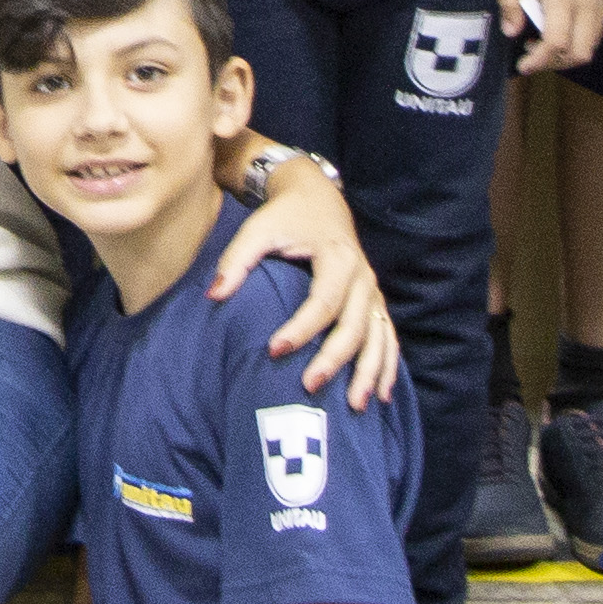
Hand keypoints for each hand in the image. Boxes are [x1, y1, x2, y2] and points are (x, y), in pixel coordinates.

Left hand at [220, 169, 403, 410]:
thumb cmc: (285, 217)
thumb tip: (214, 296)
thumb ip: (236, 260)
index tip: (274, 350)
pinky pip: (388, 337)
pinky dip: (387, 366)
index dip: (301, 328)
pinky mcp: (375, 302)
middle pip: (354, 325)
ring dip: (369, 371)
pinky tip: (382, 395)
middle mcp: (362, 276)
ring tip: (356, 405)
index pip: (322, 301)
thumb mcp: (257, 229)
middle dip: (334, 358)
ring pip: (379, 337)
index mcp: (337, 257)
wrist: (318, 198)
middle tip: (309, 387)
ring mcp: (372, 291)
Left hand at [502, 0, 602, 81]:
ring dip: (568, 53)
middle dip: (555, 63)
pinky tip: (564, 27)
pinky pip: (597, 30)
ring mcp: (601, 2)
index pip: (555, 44)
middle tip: (534, 55)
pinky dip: (580, 39)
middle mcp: (586, 5)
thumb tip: (511, 31)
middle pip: (578, 54)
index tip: (523, 66)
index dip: (538, 61)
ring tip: (546, 41)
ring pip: (591, 45)